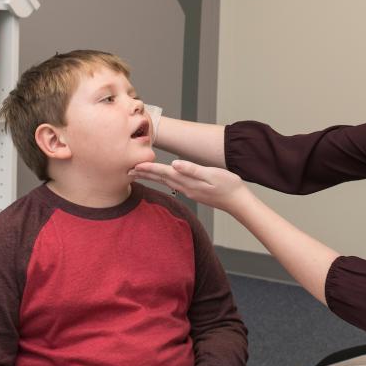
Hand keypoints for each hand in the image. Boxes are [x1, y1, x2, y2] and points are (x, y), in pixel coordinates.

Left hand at [131, 159, 253, 212]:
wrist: (238, 201)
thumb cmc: (228, 185)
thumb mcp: (212, 174)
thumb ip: (193, 169)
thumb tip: (175, 164)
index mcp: (188, 181)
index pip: (164, 173)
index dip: (149, 168)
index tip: (134, 165)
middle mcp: (186, 187)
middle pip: (161, 178)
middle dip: (144, 174)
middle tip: (127, 170)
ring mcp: (189, 191)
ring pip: (166, 182)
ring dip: (152, 177)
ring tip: (139, 173)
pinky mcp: (194, 192)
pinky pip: (173, 184)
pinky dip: (163, 180)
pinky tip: (162, 178)